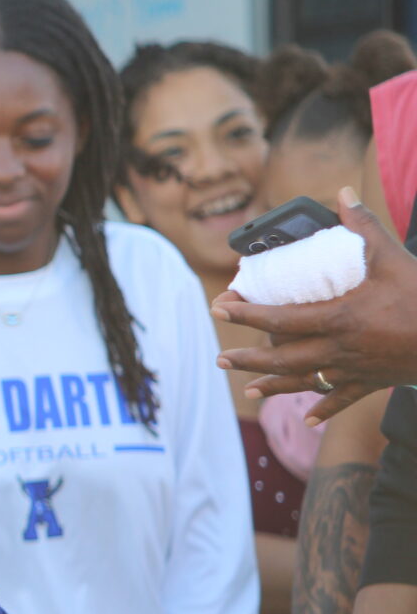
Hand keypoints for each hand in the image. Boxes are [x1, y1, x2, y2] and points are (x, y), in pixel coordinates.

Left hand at [213, 188, 416, 421]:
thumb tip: (343, 194)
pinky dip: (324, 408)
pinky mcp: (373, 381)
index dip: (246, 313)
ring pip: (305, 382)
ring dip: (274, 386)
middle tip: (221, 357)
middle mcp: (340, 349)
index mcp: (339, 318)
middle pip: (282, 358)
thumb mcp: (394, 258)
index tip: (219, 306)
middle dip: (248, 359)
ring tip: (247, 390)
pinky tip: (308, 419)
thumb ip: (365, 227)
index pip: (279, 318)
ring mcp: (355, 369)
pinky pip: (343, 399)